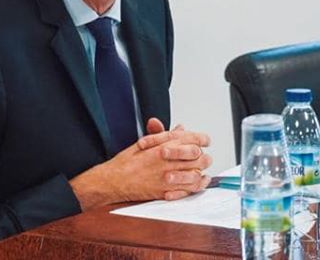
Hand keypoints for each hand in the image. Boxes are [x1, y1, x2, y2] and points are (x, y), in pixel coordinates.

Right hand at [69, 119, 212, 208]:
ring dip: (202, 171)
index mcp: (163, 146)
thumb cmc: (127, 162)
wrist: (113, 180)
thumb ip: (165, 135)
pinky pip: (188, 190)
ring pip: (196, 174)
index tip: (205, 141)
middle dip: (204, 156)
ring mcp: (167, 177)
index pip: (192, 139)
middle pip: (198, 157)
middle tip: (203, 156)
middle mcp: (167, 161)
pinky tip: (198, 182)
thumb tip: (180, 128)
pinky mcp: (166, 191)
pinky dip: (196, 186)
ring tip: (201, 169)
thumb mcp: (146, 142)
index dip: (202, 139)